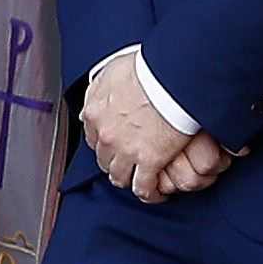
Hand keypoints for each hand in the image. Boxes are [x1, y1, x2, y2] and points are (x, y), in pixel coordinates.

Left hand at [78, 50, 226, 203]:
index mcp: (95, 112)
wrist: (170, 78)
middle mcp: (105, 134)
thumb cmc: (148, 69)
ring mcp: (126, 150)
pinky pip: (144, 187)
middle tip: (125, 164)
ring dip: (127, 179)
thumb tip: (97, 90)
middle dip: (113, 162)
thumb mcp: (113, 70)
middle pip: (103, 158)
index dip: (104, 142)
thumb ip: (102, 84)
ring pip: (120, 175)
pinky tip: (155, 194)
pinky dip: (149, 193)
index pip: (92, 136)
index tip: (113, 145)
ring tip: (138, 181)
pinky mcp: (150, 161)